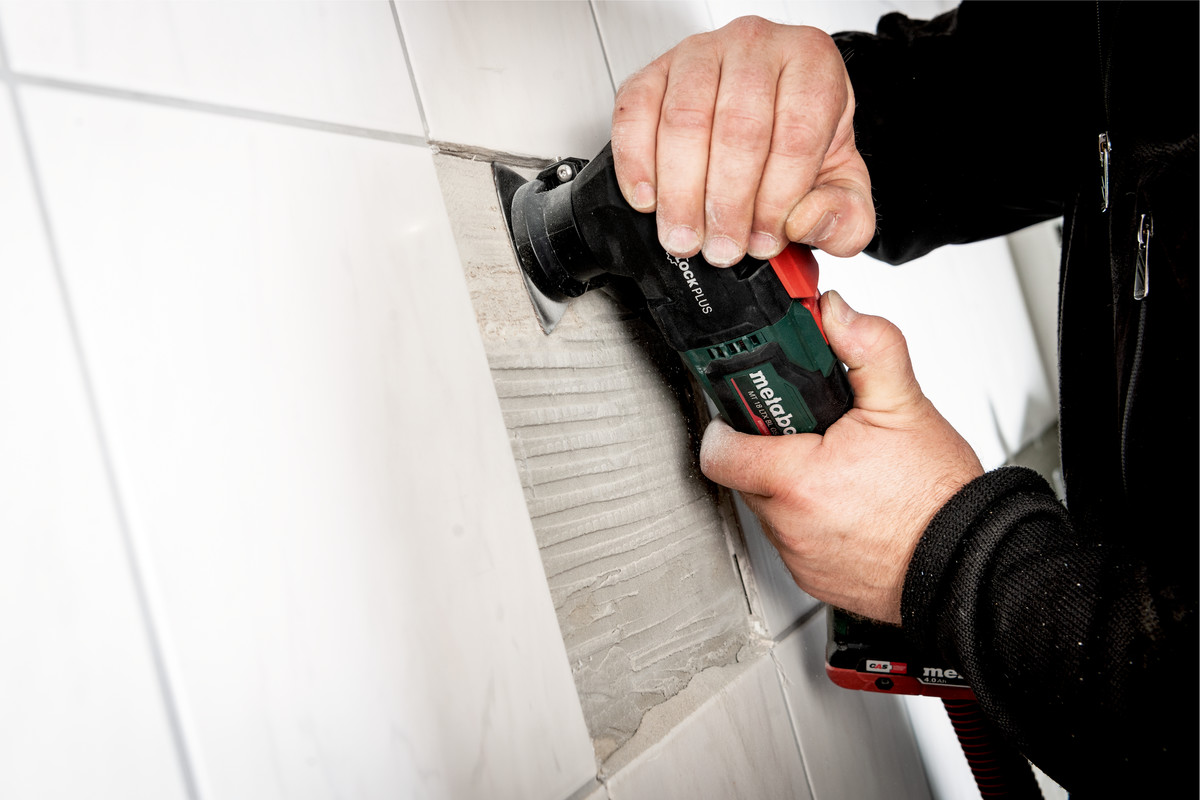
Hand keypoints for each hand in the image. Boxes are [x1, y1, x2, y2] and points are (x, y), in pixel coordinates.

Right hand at [611, 16, 874, 265]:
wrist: (763, 109)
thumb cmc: (800, 140)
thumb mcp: (841, 183)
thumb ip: (845, 216)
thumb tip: (809, 222)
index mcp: (812, 65)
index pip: (797, 132)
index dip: (777, 199)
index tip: (764, 241)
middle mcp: (756, 49)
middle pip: (738, 128)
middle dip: (726, 203)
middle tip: (721, 248)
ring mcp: (700, 54)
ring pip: (684, 121)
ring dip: (680, 192)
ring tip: (686, 236)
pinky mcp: (654, 72)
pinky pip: (635, 114)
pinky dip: (636, 163)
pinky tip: (648, 199)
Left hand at [699, 292, 982, 622]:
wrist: (967, 560)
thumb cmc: (939, 496)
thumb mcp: (906, 405)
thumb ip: (867, 348)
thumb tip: (835, 312)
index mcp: (800, 480)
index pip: (720, 451)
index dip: (728, 427)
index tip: (745, 413)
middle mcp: (791, 524)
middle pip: (743, 477)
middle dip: (765, 451)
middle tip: (804, 435)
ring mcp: (799, 555)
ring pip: (767, 509)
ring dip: (786, 487)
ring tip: (832, 470)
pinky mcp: (811, 577)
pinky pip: (790, 540)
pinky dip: (806, 520)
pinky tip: (842, 505)